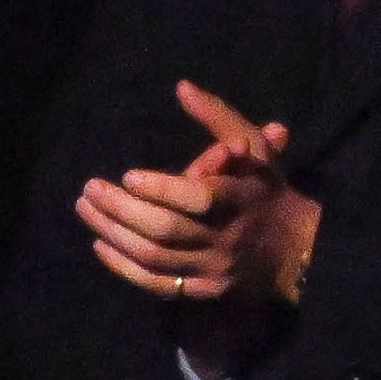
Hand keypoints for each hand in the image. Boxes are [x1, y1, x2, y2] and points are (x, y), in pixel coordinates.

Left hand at [76, 80, 316, 304]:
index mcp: (241, 199)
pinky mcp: (204, 290)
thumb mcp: (254, 148)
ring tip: (86, 210)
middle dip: (122, 210)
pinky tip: (101, 245)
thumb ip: (218, 118)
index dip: (161, 189)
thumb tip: (182, 88)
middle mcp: (226, 237)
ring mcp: (214, 268)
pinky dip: (125, 267)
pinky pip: (157, 284)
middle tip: (90, 189)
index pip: (199, 197)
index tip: (128, 175)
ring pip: (155, 256)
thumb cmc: (264, 190)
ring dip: (114, 234)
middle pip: (166, 229)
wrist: (294, 250)